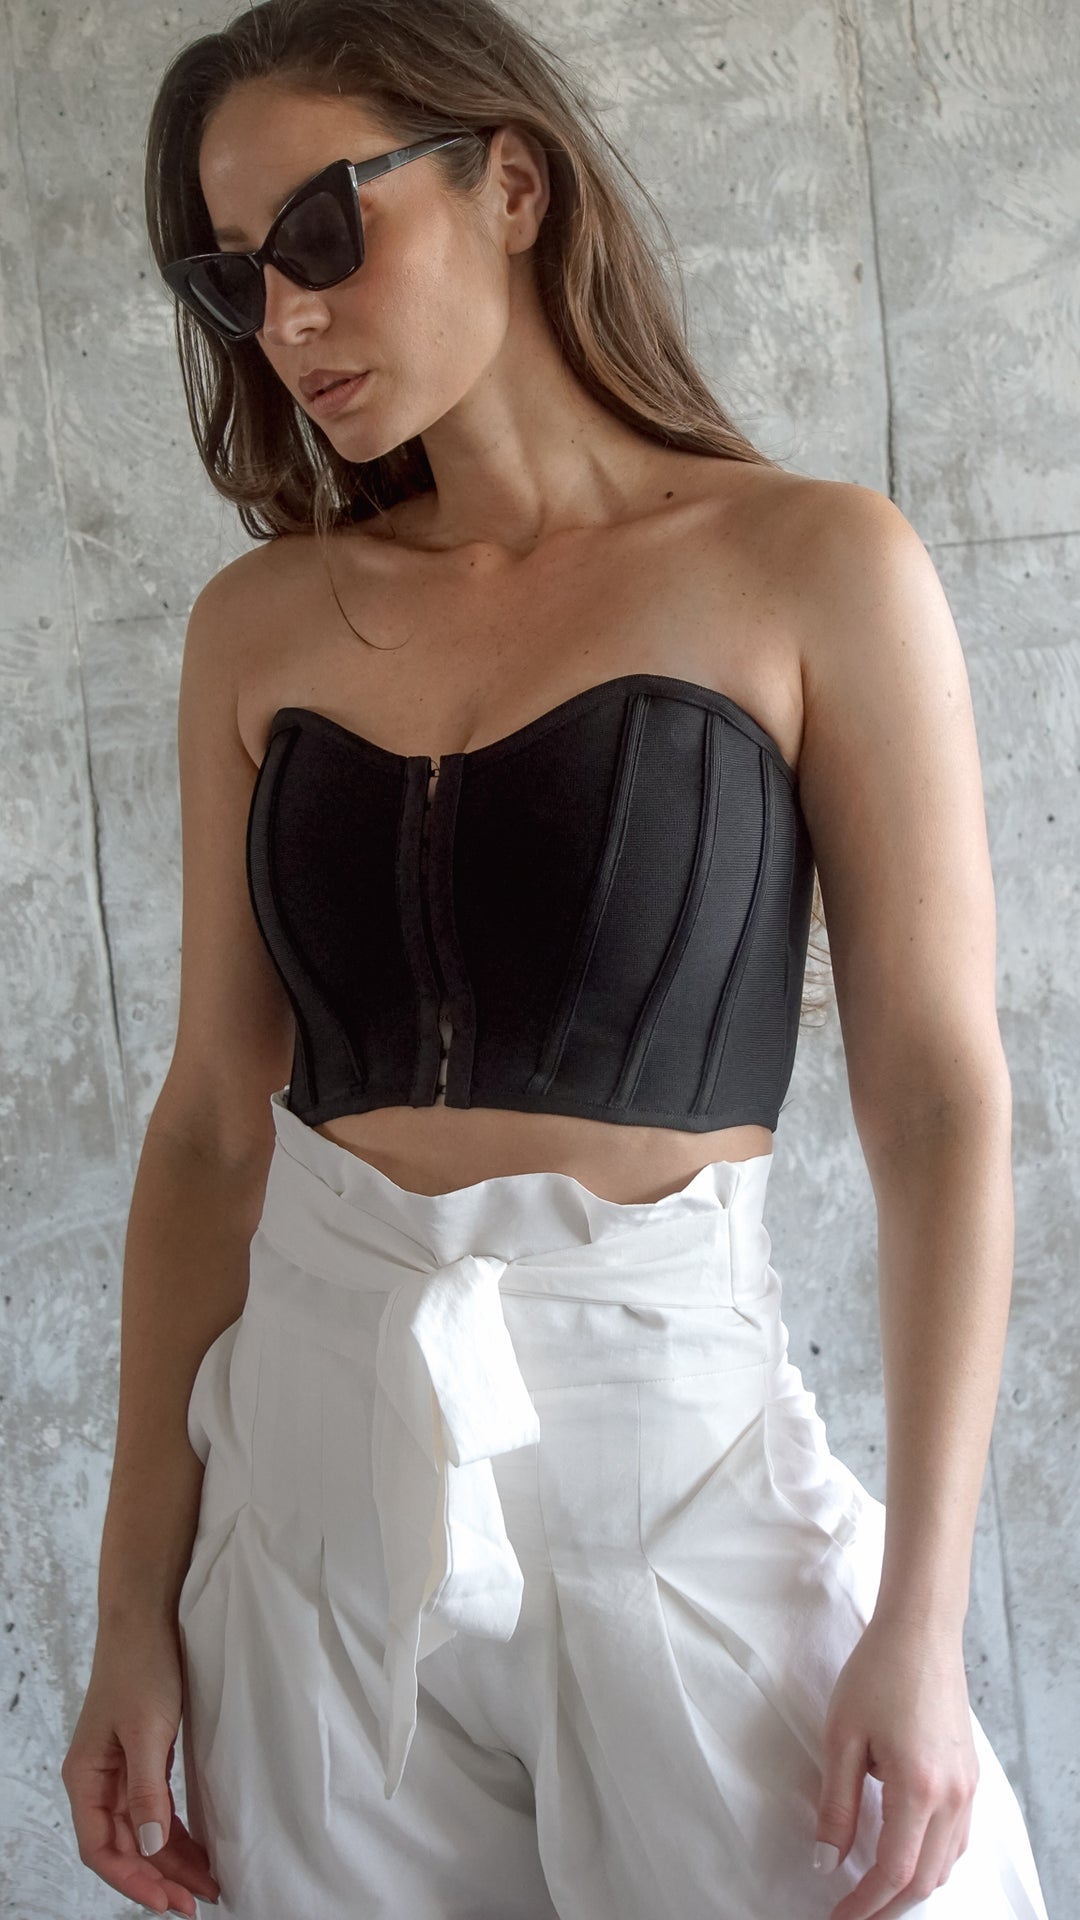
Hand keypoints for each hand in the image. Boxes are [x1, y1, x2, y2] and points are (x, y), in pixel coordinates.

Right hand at [61, 1615, 220, 1915]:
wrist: (147, 1616)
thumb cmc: (142, 1666)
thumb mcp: (148, 1730)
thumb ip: (147, 1790)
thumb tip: (151, 1847)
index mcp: (86, 1778)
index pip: (102, 1849)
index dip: (133, 1881)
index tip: (168, 1902)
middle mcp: (98, 1780)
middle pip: (124, 1846)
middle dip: (159, 1877)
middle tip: (197, 1902)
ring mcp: (119, 1769)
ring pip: (141, 1831)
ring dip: (170, 1859)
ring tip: (205, 1884)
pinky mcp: (141, 1756)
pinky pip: (154, 1808)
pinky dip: (174, 1831)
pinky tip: (197, 1847)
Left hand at [813, 1611, 979, 1919]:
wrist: (921, 1630)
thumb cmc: (878, 1672)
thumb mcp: (842, 1736)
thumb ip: (837, 1805)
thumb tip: (827, 1861)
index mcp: (919, 1788)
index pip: (894, 1871)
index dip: (864, 1904)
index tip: (837, 1918)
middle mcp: (953, 1796)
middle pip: (925, 1879)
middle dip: (888, 1905)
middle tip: (852, 1913)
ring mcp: (968, 1787)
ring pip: (946, 1863)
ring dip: (912, 1885)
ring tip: (873, 1891)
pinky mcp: (970, 1775)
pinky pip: (958, 1838)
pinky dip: (932, 1858)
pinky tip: (906, 1852)